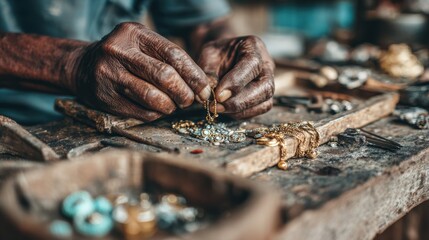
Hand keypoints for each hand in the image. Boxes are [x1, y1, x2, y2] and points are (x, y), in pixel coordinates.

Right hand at [63, 22, 210, 121]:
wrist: (82, 66)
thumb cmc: (124, 57)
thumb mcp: (143, 46)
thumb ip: (169, 59)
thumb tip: (202, 84)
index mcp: (134, 34)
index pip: (174, 55)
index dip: (194, 75)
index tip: (205, 89)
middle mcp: (119, 51)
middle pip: (165, 76)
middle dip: (184, 93)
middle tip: (190, 101)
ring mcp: (110, 75)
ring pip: (153, 97)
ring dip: (171, 106)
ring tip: (174, 105)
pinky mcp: (106, 98)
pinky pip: (142, 112)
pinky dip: (156, 113)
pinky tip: (158, 109)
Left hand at [197, 36, 274, 118]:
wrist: (222, 57)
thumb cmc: (216, 55)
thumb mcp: (207, 56)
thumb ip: (208, 73)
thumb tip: (207, 95)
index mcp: (252, 45)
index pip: (252, 64)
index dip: (236, 82)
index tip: (218, 95)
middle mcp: (266, 63)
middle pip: (265, 86)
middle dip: (241, 101)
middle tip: (218, 106)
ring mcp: (268, 80)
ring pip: (265, 101)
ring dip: (241, 110)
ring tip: (219, 109)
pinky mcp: (264, 96)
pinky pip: (260, 109)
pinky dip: (243, 114)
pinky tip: (227, 111)